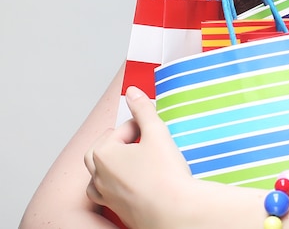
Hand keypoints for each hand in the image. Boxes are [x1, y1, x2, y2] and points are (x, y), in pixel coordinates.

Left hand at [84, 86, 193, 228]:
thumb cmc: (164, 177)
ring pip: (100, 175)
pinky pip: (107, 193)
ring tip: (134, 160)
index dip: (139, 125)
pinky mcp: (117, 209)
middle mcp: (99, 177)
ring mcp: (106, 196)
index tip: (153, 128)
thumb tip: (133, 92)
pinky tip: (135, 182)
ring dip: (113, 164)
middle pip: (102, 150)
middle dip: (120, 142)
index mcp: (103, 155)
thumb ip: (143, 109)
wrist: (174, 212)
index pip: (120, 130)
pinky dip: (116, 184)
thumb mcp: (156, 132)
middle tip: (142, 140)